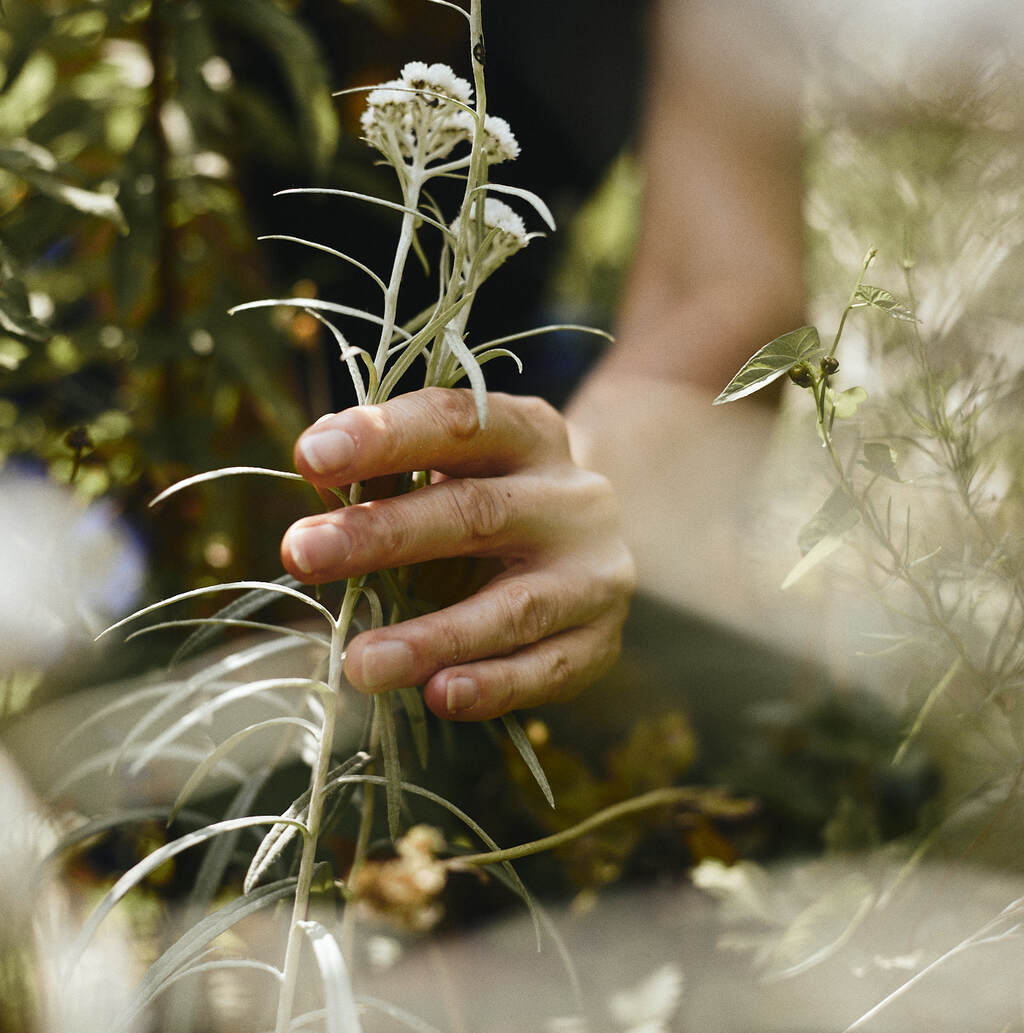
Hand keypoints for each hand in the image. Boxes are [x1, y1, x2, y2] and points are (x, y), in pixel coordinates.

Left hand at [280, 388, 634, 720]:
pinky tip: (439, 695)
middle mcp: (571, 497)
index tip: (311, 455)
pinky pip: (547, 669)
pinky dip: (494, 685)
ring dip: (434, 636)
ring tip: (361, 663)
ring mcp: (593, 573)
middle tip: (301, 551)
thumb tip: (319, 474)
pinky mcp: (600, 640)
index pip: (457, 423)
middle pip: (477, 512)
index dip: (385, 436)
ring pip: (515, 607)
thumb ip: (389, 474)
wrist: (585, 555)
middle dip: (384, 534)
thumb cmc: (490, 508)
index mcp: (528, 436)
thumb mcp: (449, 475)